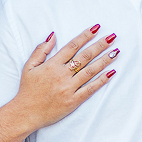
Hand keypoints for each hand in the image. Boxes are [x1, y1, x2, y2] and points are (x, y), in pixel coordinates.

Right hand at [0, 25, 118, 141]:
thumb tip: (53, 36)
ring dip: (104, 60)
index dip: (85, 36)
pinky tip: (111, 73)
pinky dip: (101, 81)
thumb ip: (41, 50)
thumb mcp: (29, 67)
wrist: (26, 113)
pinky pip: (90, 89)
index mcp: (52, 65)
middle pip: (85, 56)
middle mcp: (62, 75)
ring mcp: (69, 88)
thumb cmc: (27, 89)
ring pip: (90, 71)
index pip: (72, 46)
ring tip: (116, 52)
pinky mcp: (73, 101)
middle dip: (100, 45)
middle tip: (112, 37)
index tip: (96, 28)